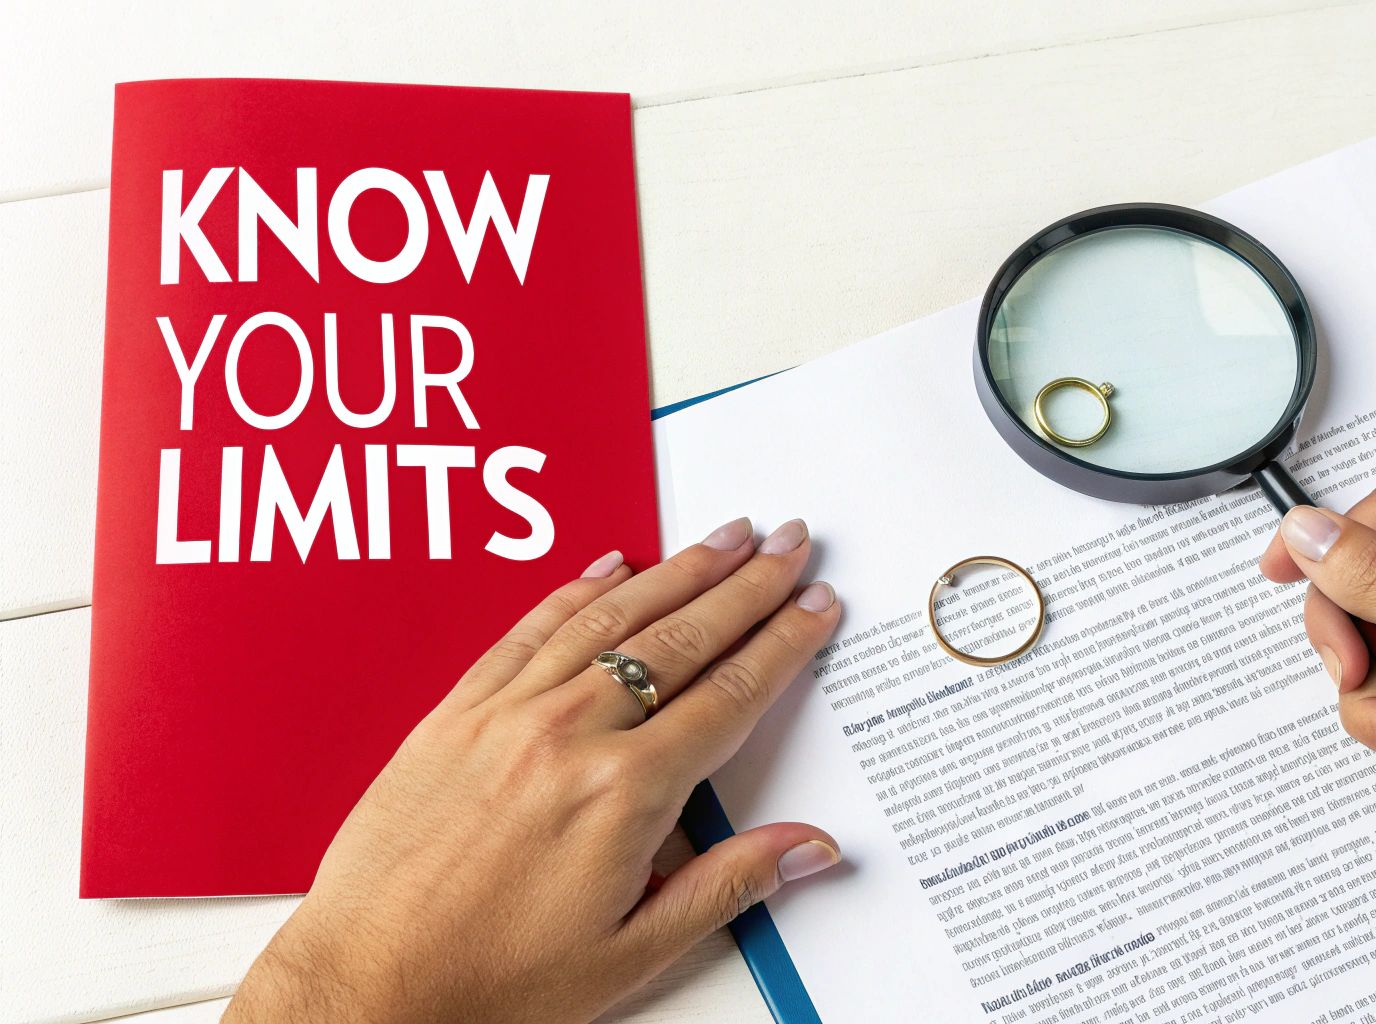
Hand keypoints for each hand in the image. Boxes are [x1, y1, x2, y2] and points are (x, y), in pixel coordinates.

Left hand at [226, 517, 842, 1023]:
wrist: (370, 987)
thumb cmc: (493, 982)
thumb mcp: (635, 951)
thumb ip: (729, 885)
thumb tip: (810, 847)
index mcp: (625, 793)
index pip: (731, 695)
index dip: (784, 642)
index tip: (816, 607)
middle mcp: (569, 735)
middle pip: (682, 638)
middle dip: (749, 584)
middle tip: (788, 544)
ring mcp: (508, 714)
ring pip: (612, 617)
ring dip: (678, 569)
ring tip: (724, 538)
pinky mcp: (456, 713)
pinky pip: (529, 631)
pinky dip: (577, 590)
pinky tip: (613, 565)